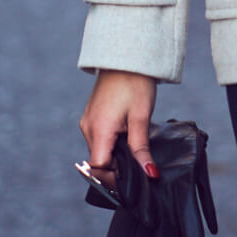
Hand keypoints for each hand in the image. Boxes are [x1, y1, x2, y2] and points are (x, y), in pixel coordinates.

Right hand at [80, 69, 156, 188]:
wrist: (126, 56)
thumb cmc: (135, 83)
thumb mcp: (141, 117)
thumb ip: (141, 149)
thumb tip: (149, 174)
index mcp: (98, 130)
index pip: (99, 168)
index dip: (115, 178)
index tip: (134, 180)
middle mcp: (88, 128)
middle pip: (100, 161)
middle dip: (118, 168)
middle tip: (141, 167)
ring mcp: (88, 122)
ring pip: (101, 151)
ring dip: (116, 155)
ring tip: (137, 150)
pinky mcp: (92, 117)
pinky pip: (100, 139)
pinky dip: (113, 144)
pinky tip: (129, 137)